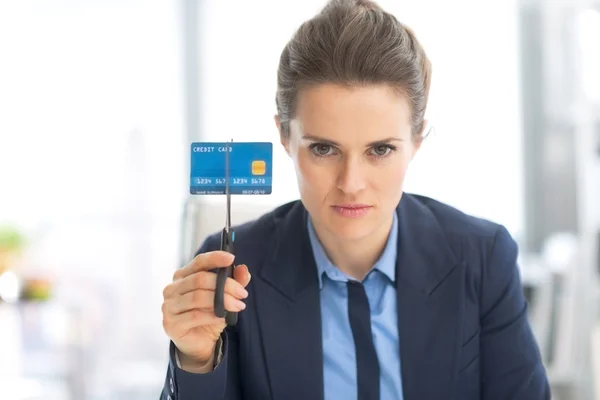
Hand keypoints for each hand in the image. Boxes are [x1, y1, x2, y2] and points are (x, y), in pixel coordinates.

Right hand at [161, 251, 250, 371]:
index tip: (231, 258)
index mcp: (183, 276)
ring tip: (238, 306)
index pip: (198, 262)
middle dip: (226, 285)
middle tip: (242, 293)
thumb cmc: (208, 316)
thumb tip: (243, 269)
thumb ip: (234, 282)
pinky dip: (213, 315)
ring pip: (198, 297)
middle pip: (200, 279)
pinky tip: (224, 317)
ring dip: (222, 300)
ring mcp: (169, 306)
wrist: (198, 344)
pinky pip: (195, 316)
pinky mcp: (171, 324)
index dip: (215, 258)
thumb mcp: (225, 297)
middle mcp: (172, 288)